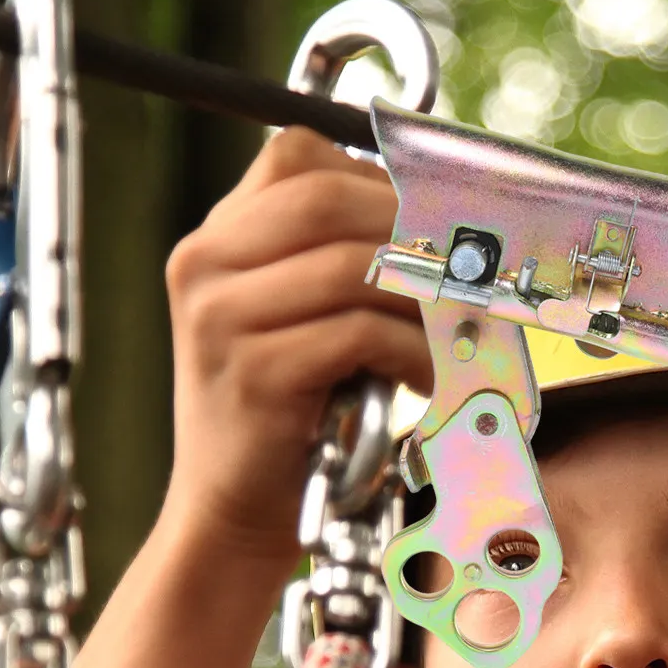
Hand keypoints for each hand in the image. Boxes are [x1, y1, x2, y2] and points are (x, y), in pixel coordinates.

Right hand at [162, 127, 432, 567]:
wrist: (232, 510)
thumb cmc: (286, 416)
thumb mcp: (294, 322)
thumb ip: (334, 266)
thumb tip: (438, 227)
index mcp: (214, 241)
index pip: (299, 157)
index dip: (378, 178)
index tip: (432, 221)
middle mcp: (204, 265)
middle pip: (329, 201)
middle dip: (411, 231)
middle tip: (462, 271)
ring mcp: (222, 318)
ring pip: (350, 268)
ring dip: (421, 300)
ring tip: (450, 335)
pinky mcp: (256, 372)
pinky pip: (356, 334)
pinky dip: (409, 351)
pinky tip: (425, 377)